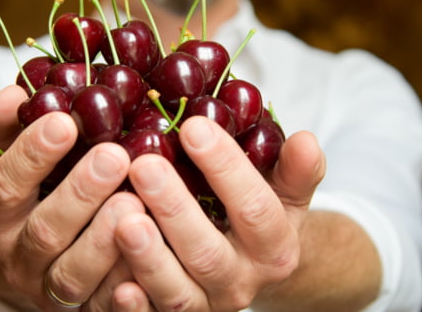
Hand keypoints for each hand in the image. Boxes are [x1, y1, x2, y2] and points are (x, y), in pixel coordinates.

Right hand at [0, 85, 139, 309]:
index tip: (64, 121)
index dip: (31, 156)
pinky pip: (106, 305)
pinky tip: (153, 255)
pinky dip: (129, 288)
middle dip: (80, 194)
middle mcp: (17, 258)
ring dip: (106, 240)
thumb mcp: (9, 152)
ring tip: (137, 200)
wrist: (25, 260)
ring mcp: (50, 291)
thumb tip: (14, 93)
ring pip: (75, 275)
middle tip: (115, 156)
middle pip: (45, 231)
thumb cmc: (28, 188)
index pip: (5, 185)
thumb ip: (5, 120)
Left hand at [112, 116, 324, 310]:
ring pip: (176, 291)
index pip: (254, 207)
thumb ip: (296, 170)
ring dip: (148, 256)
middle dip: (174, 208)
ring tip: (123, 216)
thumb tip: (306, 141)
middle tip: (144, 165)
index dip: (225, 168)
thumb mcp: (285, 193)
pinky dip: (133, 305)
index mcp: (274, 249)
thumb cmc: (259, 214)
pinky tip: (116, 282)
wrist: (249, 271)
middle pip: (208, 253)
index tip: (193, 127)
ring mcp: (204, 305)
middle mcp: (241, 282)